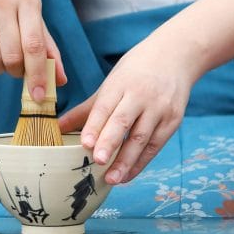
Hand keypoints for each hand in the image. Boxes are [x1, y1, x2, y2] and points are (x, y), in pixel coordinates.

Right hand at [0, 0, 67, 100]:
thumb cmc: (14, 2)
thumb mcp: (35, 17)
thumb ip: (48, 49)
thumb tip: (59, 81)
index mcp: (27, 0)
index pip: (33, 45)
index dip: (37, 74)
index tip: (39, 95)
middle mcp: (2, 2)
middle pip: (11, 56)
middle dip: (17, 71)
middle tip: (18, 66)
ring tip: (2, 55)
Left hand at [58, 39, 197, 184]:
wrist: (176, 55)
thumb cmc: (136, 72)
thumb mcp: (111, 84)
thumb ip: (86, 109)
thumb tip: (58, 128)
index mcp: (121, 84)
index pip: (105, 107)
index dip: (95, 126)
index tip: (84, 144)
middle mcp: (141, 96)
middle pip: (124, 122)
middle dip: (110, 142)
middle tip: (98, 161)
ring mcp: (160, 108)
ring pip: (142, 138)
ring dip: (126, 161)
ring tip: (112, 179)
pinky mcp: (173, 120)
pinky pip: (155, 145)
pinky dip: (141, 162)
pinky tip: (127, 175)